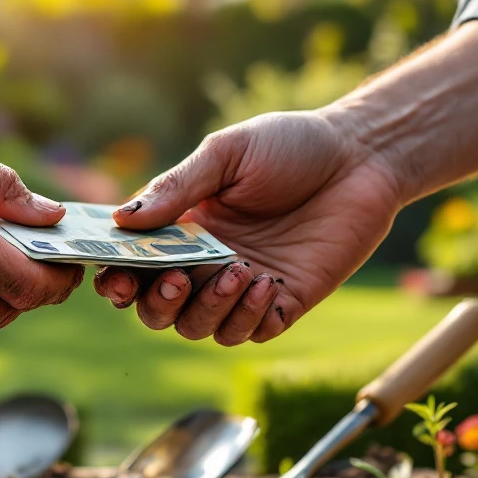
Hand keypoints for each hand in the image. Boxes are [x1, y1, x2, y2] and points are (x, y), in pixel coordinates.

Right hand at [94, 111, 402, 344]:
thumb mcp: (226, 154)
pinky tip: (264, 282)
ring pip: (200, 326)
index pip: (135, 264)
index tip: (115, 280)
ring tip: (237, 271)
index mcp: (183, 226)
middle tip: (176, 281)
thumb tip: (122, 220)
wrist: (362, 156)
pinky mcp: (284, 300)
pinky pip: (251, 331)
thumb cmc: (291, 145)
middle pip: (159, 308)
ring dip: (207, 309)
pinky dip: (248, 317)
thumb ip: (177, 187)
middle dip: (157, 304)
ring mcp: (243, 285)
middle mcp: (206, 261)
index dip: (117, 279)